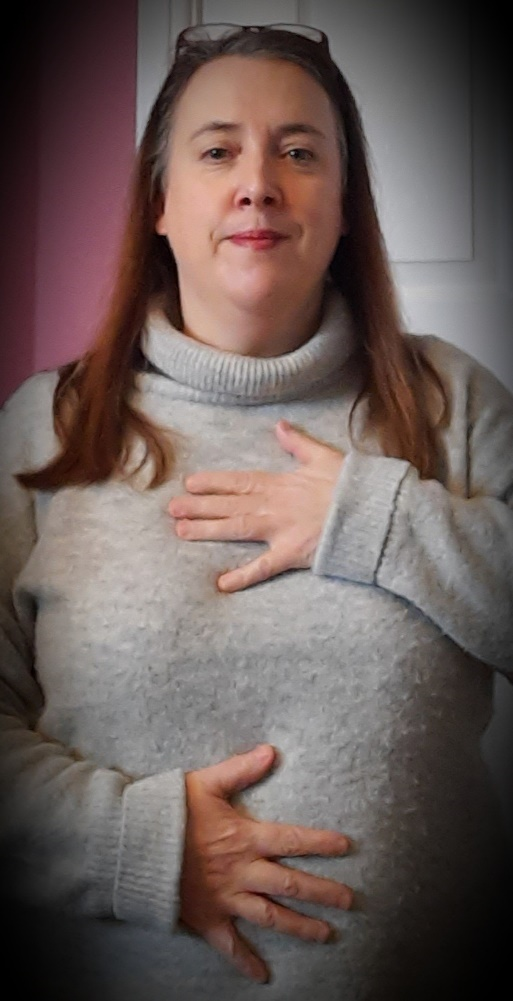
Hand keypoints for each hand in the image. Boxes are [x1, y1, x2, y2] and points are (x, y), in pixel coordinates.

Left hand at [169, 420, 343, 591]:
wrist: (373, 512)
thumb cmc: (351, 485)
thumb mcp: (324, 457)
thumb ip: (298, 443)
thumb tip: (280, 426)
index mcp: (280, 483)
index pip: (239, 481)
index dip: (213, 483)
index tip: (189, 483)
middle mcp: (274, 506)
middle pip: (230, 505)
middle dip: (199, 506)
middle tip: (172, 509)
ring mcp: (281, 530)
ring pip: (237, 528)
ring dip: (208, 530)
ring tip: (181, 532)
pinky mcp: (292, 554)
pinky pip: (263, 567)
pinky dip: (242, 576)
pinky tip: (221, 584)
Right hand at [180, 744, 351, 983]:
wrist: (134, 844)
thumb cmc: (170, 810)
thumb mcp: (207, 782)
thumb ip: (241, 768)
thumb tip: (271, 751)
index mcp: (246, 838)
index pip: (293, 840)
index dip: (321, 842)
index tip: (346, 846)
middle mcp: (242, 871)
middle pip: (292, 884)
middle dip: (324, 892)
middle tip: (350, 901)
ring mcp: (226, 898)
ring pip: (272, 916)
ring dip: (301, 926)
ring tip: (326, 934)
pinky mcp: (207, 918)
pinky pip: (229, 944)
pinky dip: (245, 961)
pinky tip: (262, 976)